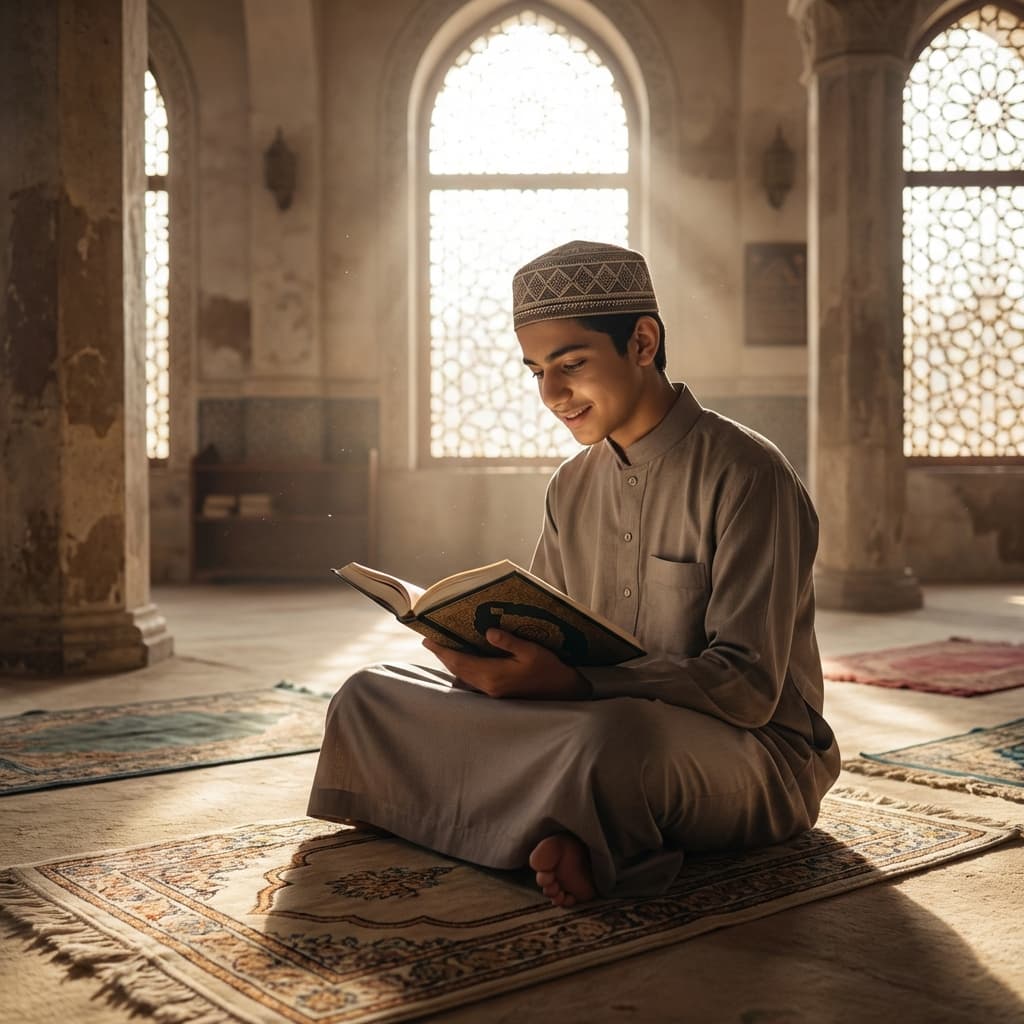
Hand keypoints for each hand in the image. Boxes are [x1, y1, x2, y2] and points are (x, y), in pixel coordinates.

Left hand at [422, 629, 591, 700]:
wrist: (562, 691)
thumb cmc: (548, 669)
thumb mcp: (531, 650)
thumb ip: (508, 641)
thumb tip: (488, 631)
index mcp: (493, 674)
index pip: (460, 661)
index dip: (442, 651)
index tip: (428, 640)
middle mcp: (487, 685)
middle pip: (458, 670)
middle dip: (443, 656)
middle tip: (431, 642)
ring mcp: (491, 692)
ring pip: (463, 677)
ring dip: (452, 664)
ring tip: (444, 650)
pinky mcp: (497, 693)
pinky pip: (472, 682)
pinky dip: (463, 671)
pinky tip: (464, 662)